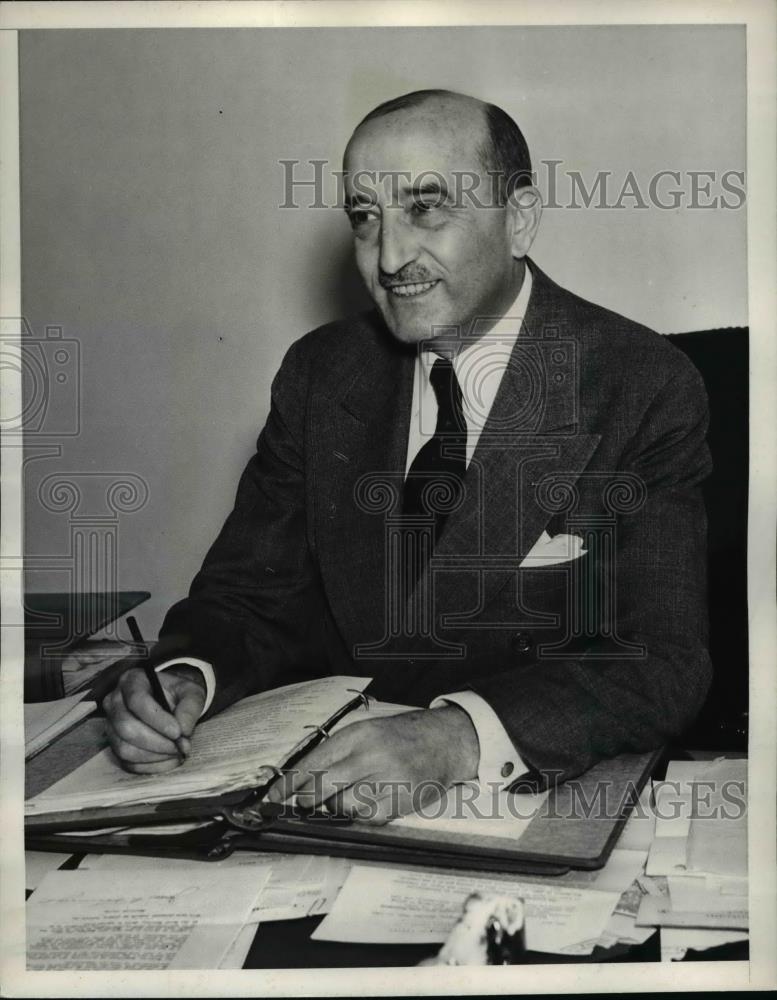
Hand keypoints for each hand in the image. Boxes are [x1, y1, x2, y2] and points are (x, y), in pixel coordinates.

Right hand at [102, 665, 205, 772]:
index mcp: (132, 681)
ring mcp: (111, 725)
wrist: (172, 703)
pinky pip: (127, 763)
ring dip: (154, 756)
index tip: (178, 732)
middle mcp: (115, 701)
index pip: (136, 700)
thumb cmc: (179, 695)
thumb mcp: (192, 693)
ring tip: (177, 753)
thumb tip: (183, 732)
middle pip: (126, 727)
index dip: (157, 720)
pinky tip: (169, 759)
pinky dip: (151, 766)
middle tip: (180, 746)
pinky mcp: (115, 745)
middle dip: (156, 741)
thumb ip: (190, 708)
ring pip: (124, 748)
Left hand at [265, 706, 478, 824]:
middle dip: (307, 800)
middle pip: (321, 787)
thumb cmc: (400, 738)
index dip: (288, 784)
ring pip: (342, 806)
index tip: (272, 798)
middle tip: (305, 803)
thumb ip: (336, 753)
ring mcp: (385, 780)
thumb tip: (300, 781)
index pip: (311, 763)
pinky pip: (366, 818)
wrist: (444, 741)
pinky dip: (360, 815)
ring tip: (347, 796)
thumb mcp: (366, 732)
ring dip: (337, 807)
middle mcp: (369, 756)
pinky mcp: (399, 800)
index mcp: (356, 735)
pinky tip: (367, 802)